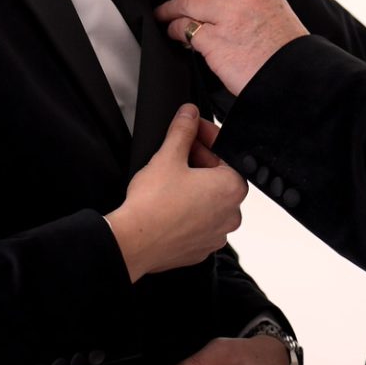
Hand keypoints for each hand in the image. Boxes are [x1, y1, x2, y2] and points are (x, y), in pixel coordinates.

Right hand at [104, 106, 246, 281]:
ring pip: (209, 203)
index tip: (193, 132)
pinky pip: (199, 225)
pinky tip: (169, 205)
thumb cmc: (153, 205)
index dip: (207, 139)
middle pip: (219, 178)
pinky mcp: (199, 249)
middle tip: (177, 153)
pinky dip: (188, 213)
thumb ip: (183, 130)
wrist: (133, 242)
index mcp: (232, 188)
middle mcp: (231, 215)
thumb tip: (189, 115)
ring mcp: (216, 235)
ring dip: (195, 189)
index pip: (226, 154)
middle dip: (200, 162)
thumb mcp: (168, 156)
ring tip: (171, 181)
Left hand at [137, 0, 308, 96]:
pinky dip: (175, 31)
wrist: (292, 74)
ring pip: (185, 2)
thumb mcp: (269, 3)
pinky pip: (185, 30)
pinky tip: (174, 33)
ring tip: (160, 12)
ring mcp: (230, 17)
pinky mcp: (217, 42)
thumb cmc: (280, 42)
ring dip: (167, 8)